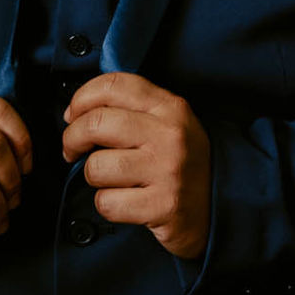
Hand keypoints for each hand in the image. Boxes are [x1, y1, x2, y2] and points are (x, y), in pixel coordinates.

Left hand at [62, 73, 210, 260]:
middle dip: (73, 138)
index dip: (81, 99)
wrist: (221, 209)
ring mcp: (167, 170)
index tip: (72, 115)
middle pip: (96, 123)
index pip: (113, 85)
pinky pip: (107, 202)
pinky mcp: (163, 205)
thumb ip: (133, 109)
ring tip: (110, 180)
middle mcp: (170, 134)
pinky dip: (107, 205)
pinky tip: (125, 202)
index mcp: (170, 107)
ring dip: (93, 178)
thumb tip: (77, 111)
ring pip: (96, 167)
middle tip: (73, 150)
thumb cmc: (183, 163)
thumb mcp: (169, 123)